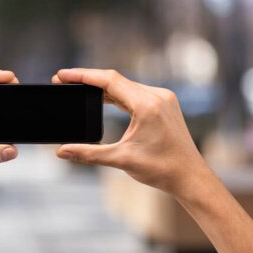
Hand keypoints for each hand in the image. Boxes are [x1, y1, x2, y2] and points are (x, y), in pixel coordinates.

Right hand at [52, 68, 208, 197]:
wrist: (190, 177)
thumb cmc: (162, 169)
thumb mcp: (121, 159)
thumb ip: (88, 154)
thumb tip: (62, 151)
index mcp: (147, 105)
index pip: (109, 81)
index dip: (83, 76)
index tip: (62, 75)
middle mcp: (157, 95)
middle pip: (115, 79)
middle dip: (88, 80)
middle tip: (64, 81)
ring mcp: (163, 98)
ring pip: (125, 85)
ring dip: (102, 87)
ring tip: (79, 88)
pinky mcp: (164, 103)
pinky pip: (135, 91)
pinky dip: (116, 93)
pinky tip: (103, 97)